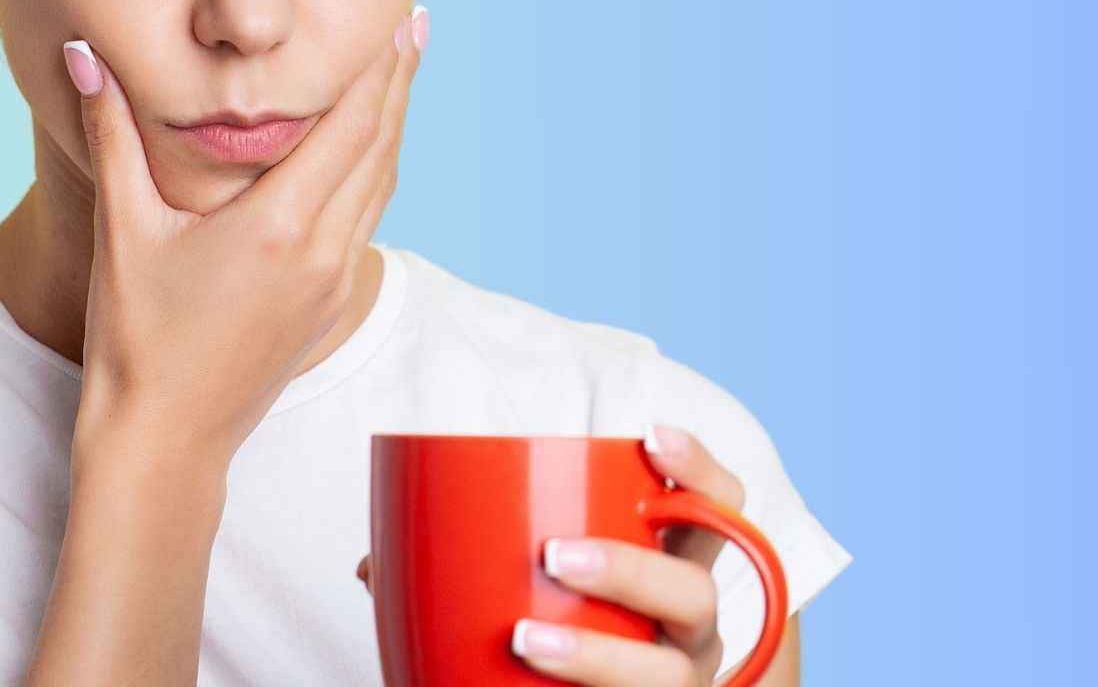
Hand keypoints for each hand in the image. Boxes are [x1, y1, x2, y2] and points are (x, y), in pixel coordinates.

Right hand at [64, 5, 427, 464]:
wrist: (164, 441)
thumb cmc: (135, 338)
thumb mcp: (122, 228)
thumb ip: (111, 132)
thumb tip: (79, 53)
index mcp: (279, 226)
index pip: (352, 126)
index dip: (381, 68)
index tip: (403, 18)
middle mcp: (323, 252)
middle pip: (382, 148)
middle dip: (400, 83)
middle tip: (416, 23)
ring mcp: (332, 283)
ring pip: (381, 187)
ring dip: (394, 128)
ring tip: (400, 75)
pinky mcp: (328, 305)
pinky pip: (365, 222)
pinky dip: (373, 174)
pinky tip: (363, 154)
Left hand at [355, 423, 744, 685]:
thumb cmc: (548, 639)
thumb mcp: (522, 589)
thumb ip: (467, 565)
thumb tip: (375, 563)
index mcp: (675, 566)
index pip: (722, 507)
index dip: (700, 469)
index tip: (649, 437)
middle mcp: (691, 629)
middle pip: (696, 590)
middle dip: (632, 568)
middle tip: (554, 555)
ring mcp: (677, 682)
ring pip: (668, 673)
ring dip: (601, 656)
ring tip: (527, 640)